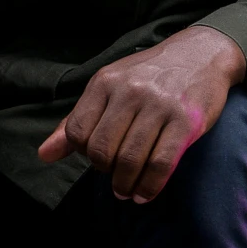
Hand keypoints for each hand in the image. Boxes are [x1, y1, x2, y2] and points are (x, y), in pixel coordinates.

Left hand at [37, 26, 245, 201]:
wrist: (201, 54)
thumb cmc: (150, 75)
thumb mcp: (109, 87)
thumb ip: (77, 120)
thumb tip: (45, 155)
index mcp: (105, 82)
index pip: (77, 132)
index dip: (83, 153)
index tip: (98, 157)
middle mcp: (130, 91)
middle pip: (102, 150)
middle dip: (105, 171)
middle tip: (115, 176)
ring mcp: (160, 106)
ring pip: (131, 160)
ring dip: (126, 185)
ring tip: (127, 191)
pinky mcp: (186, 121)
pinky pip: (161, 163)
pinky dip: (150, 186)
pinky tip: (145, 194)